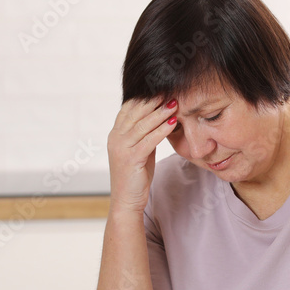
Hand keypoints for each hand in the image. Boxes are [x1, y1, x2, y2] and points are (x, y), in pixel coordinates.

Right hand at [107, 96, 177, 214]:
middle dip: (153, 101)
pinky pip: (149, 140)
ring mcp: (121, 148)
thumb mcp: (139, 151)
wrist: (126, 201)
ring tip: (174, 103)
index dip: (144, 97)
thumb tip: (159, 118)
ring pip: (143, 124)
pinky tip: (173, 122)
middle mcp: (115, 138)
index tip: (160, 88)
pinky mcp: (130, 159)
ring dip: (160, 112)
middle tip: (170, 90)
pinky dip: (162, 130)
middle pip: (135, 113)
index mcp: (115, 134)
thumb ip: (144, 135)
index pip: (128, 109)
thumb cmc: (135, 177)